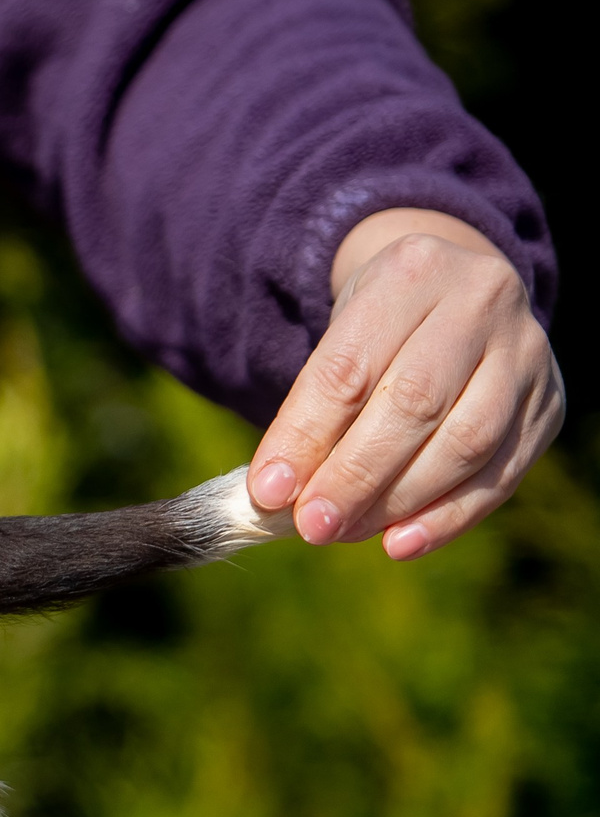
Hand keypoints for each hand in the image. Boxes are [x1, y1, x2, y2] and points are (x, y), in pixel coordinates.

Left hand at [248, 208, 564, 559]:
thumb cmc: (379, 327)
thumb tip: (278, 494)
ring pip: (467, 441)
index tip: (269, 491)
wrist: (457, 292)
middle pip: (415, 403)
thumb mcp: (338, 340)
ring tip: (347, 532)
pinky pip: (502, 473)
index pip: (350, 367)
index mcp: (411, 273)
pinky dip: (449, 516)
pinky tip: (401, 543)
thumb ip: (310, 411)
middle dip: (355, 475)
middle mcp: (481, 303)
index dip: (306, 435)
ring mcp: (526, 354)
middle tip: (312, 524)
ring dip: (400, 501)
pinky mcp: (548, 405)